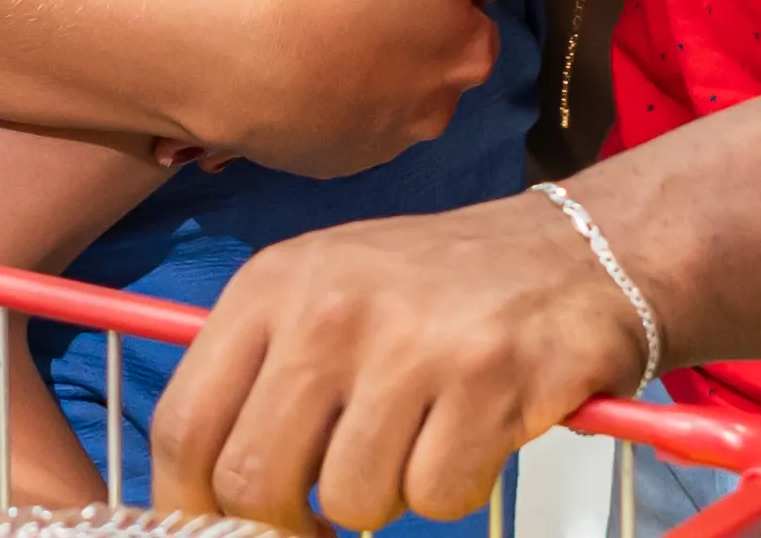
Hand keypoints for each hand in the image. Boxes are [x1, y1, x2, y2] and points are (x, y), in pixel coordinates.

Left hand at [151, 194, 652, 531]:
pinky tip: (473, 430)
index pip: (185, 424)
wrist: (576, 250)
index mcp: (271, 286)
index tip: (219, 527)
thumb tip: (209, 497)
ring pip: (351, 501)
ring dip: (387, 496)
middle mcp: (330, 308)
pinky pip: (437, 498)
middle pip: (255, 481)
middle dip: (290, 523)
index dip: (191, 502)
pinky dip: (456, 486)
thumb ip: (263, 382)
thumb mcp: (326, 295)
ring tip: (420, 437)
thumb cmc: (437, 292)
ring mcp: (409, 343)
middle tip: (326, 514)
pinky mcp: (487, 380)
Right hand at [157, 0, 581, 176]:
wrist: (242, 62)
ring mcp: (378, 143)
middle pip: (422, 54)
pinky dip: (313, 90)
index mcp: (468, 56)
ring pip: (375, 87)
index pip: (467, 13)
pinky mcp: (323, 160)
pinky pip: (328, 117)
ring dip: (350, 56)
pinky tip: (281, 59)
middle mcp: (437, 112)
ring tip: (299, 14)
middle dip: (389, 21)